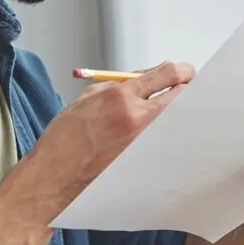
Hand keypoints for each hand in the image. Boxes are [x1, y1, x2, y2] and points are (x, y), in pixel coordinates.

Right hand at [12, 61, 193, 222]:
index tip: (182, 70)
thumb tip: (149, 77)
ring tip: (169, 109)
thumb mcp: (88, 97)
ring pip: (178, 118)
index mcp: (121, 97)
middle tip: (185, 86)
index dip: (180, 69)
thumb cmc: (65, 138)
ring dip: (178, 110)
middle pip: (183, 95)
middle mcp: (138, 118)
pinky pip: (167, 139)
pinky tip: (160, 130)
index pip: (166, 74)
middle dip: (187, 87)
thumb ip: (121, 84)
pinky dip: (168, 131)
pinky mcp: (146, 159)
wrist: (56, 175)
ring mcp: (145, 141)